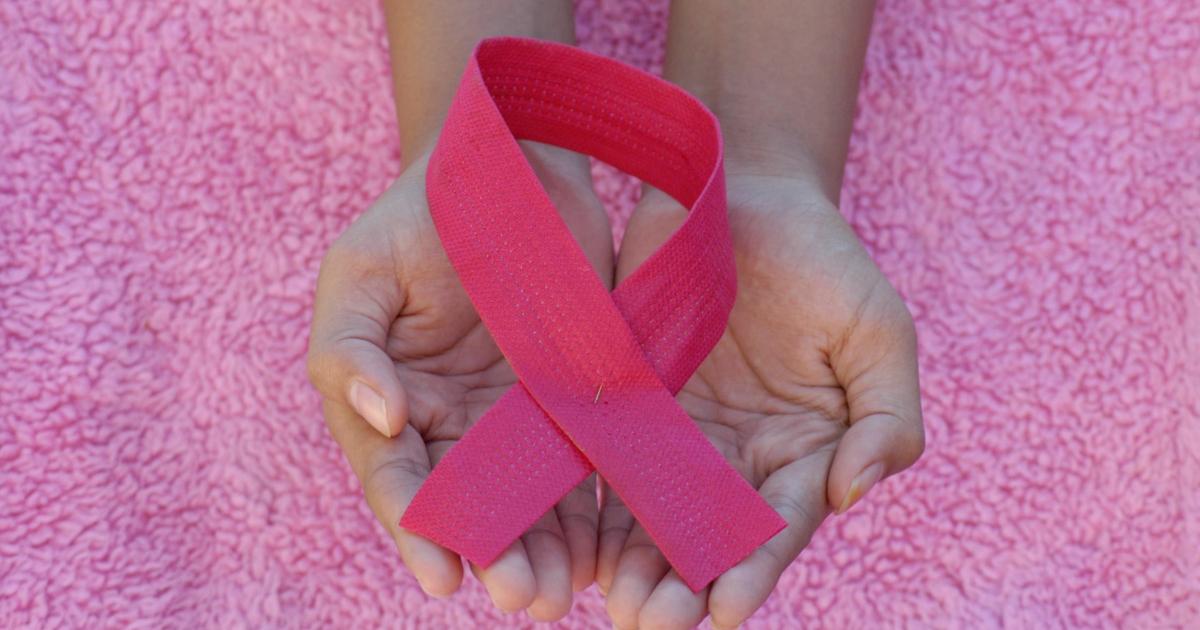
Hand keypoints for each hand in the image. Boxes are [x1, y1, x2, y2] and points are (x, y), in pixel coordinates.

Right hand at [306, 142, 612, 620]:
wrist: (510, 166)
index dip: (418, 531)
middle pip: (469, 506)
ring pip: (528, 500)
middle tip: (523, 599)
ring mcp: (513, 416)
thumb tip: (385, 422)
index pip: (398, 478)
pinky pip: (581, 463)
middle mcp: (451, 423)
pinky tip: (607, 548)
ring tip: (564, 594)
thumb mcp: (361, 272)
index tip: (445, 576)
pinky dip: (591, 509)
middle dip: (494, 556)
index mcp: (389, 402)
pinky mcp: (572, 398)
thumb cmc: (419, 217)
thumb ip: (351, 350)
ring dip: (544, 550)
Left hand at [597, 171, 924, 628]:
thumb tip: (854, 492)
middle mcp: (737, 459)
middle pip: (709, 538)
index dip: (754, 569)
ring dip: (634, 565)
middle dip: (683, 586)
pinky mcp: (624, 403)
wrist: (740, 194)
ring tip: (616, 606)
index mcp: (803, 452)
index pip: (779, 525)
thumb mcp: (876, 330)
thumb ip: (886, 416)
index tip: (727, 610)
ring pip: (651, 516)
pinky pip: (604, 461)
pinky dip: (591, 505)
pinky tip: (575, 543)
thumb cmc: (821, 261)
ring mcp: (676, 436)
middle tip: (652, 624)